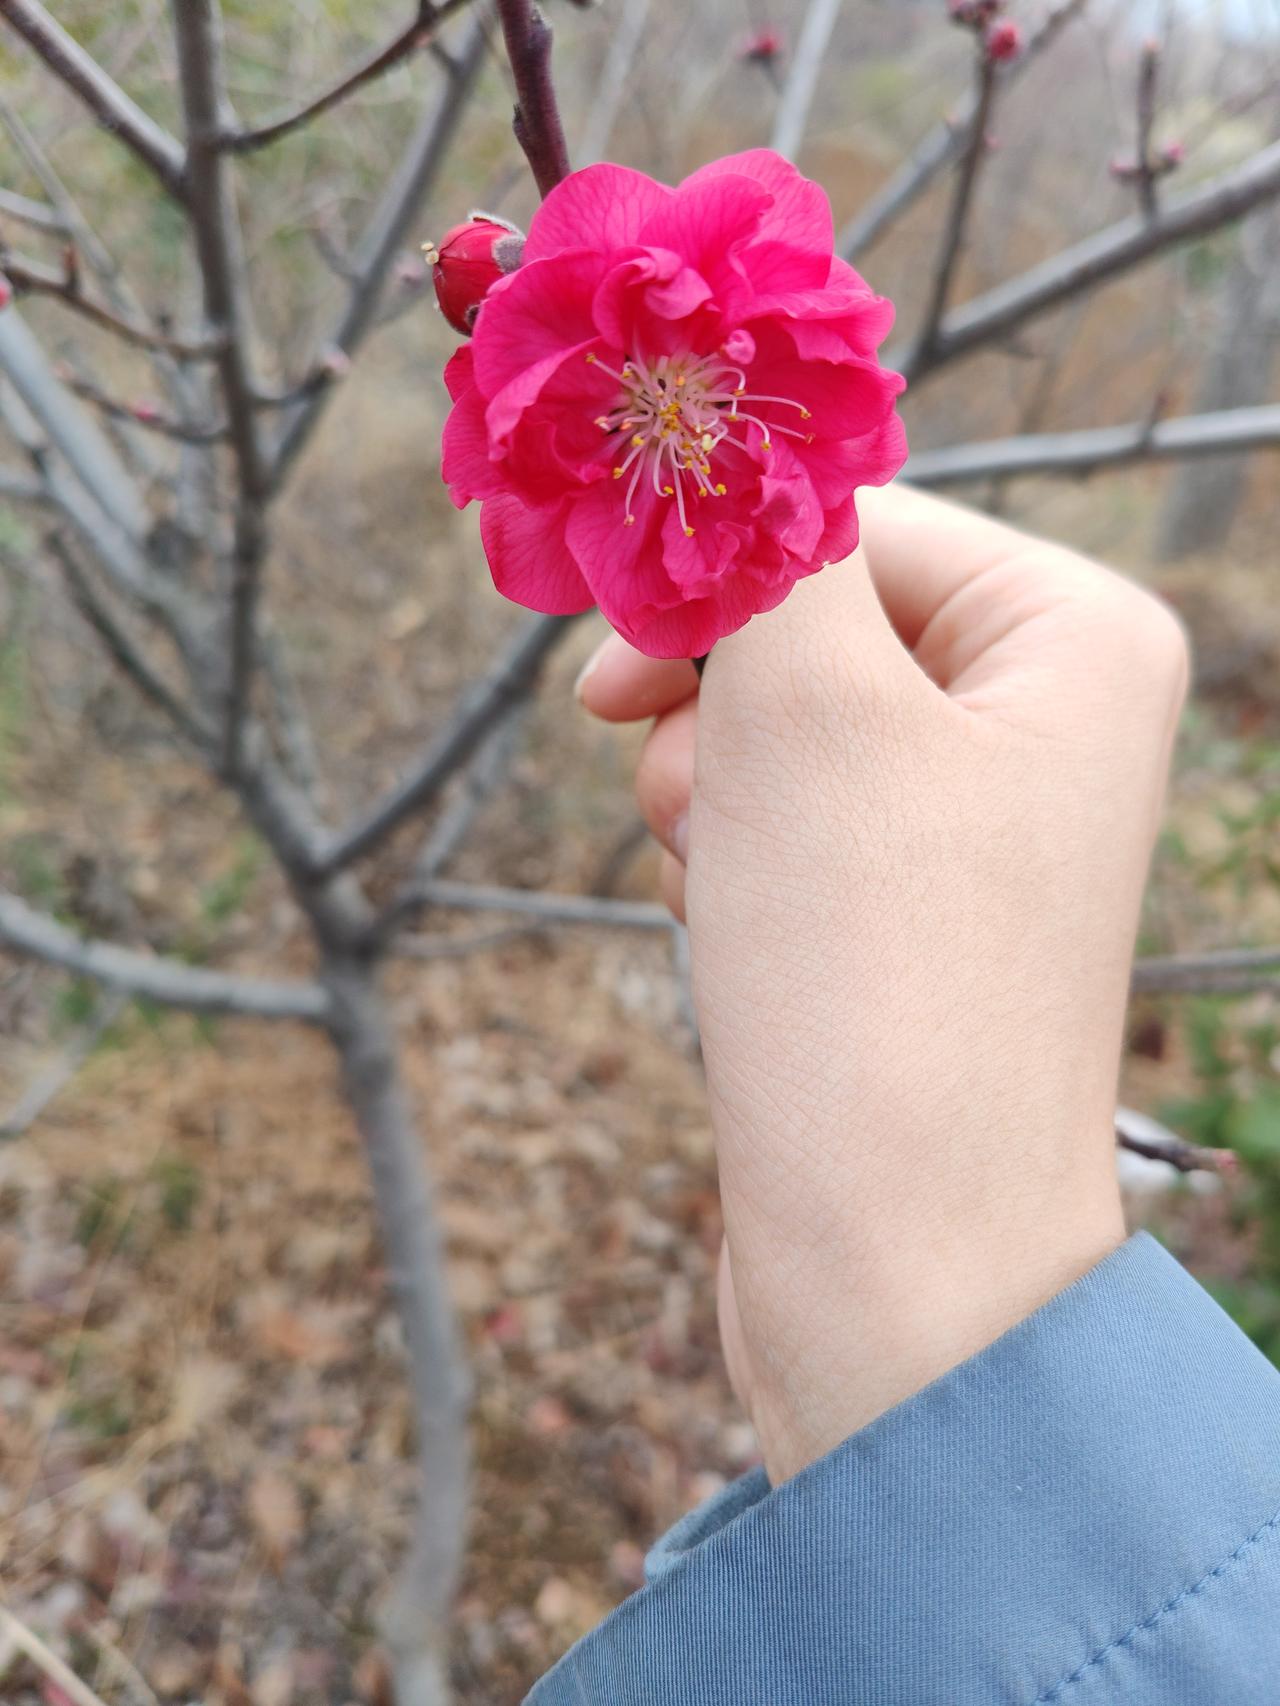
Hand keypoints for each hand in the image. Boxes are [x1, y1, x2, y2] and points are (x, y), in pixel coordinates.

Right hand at [577, 482, 1188, 1482]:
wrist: (897, 1261)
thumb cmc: (869, 970)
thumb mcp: (800, 705)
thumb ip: (754, 540)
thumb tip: (705, 420)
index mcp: (1076, 634)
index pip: (852, 520)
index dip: (717, 572)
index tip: (602, 637)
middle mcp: (1052, 719)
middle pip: (819, 624)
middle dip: (717, 700)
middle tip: (662, 776)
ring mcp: (988, 823)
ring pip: (788, 729)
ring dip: (713, 787)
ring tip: (721, 879)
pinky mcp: (919, 913)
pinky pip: (794, 824)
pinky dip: (735, 860)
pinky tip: (737, 938)